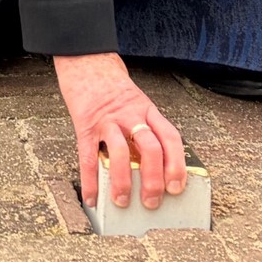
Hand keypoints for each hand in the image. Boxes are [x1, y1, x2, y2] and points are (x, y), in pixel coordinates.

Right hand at [54, 53, 185, 212]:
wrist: (85, 60)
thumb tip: (156, 165)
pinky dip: (90, 180)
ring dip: (123, 181)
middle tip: (152, 201)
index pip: (170, 138)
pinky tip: (91, 196)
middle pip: (150, 147)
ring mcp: (106, 120)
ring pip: (121, 152)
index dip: (177, 165)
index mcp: (146, 109)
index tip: (177, 187)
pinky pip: (88, 156)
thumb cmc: (111, 85)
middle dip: (153, 179)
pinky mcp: (84, 125)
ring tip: (122, 200)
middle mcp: (129, 115)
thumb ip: (147, 126)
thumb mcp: (137, 101)